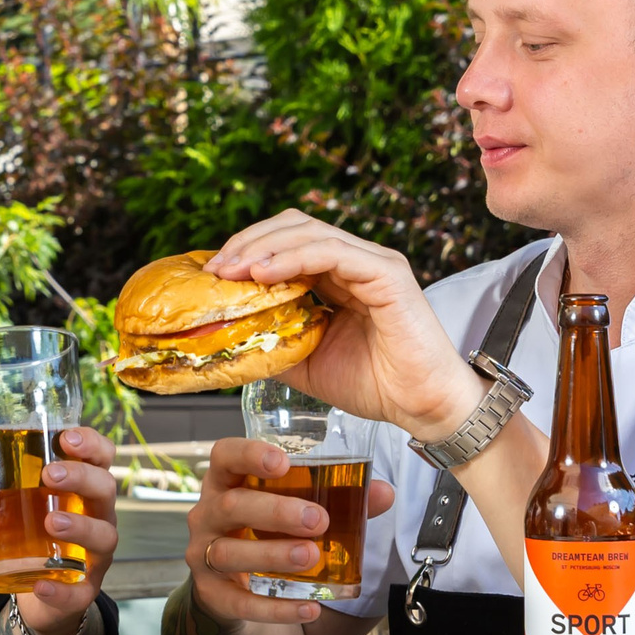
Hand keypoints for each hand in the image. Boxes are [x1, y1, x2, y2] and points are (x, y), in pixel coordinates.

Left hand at [0, 425, 120, 634]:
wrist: (42, 590)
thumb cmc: (34, 535)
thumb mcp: (11, 510)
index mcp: (83, 490)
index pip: (101, 459)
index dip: (92, 445)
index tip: (68, 437)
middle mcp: (98, 517)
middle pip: (105, 489)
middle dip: (82, 478)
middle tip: (50, 475)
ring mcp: (95, 554)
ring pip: (103, 536)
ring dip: (80, 527)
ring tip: (51, 523)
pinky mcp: (85, 589)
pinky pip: (81, 591)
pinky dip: (63, 590)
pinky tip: (42, 585)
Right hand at [182, 436, 396, 628]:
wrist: (236, 589)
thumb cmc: (267, 534)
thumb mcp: (295, 511)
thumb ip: (339, 501)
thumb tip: (384, 493)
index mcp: (228, 483)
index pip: (225, 457)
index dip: (248, 455)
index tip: (282, 462)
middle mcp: (208, 515)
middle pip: (231, 506)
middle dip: (275, 511)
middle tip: (317, 520)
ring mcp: (203, 556)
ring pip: (229, 553)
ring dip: (273, 555)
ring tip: (312, 558)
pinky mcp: (212, 595)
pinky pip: (239, 602)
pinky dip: (275, 607)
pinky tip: (309, 607)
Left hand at [208, 212, 481, 442]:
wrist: (422, 407)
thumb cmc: (376, 385)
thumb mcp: (306, 362)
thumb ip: (274, 342)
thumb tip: (229, 337)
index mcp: (339, 277)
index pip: (287, 242)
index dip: (247, 250)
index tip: (213, 275)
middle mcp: (356, 261)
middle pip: (294, 226)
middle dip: (249, 242)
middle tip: (216, 269)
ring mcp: (374, 263)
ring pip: (310, 232)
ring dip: (264, 247)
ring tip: (233, 270)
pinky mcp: (388, 274)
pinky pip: (333, 253)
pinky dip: (293, 258)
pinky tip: (265, 272)